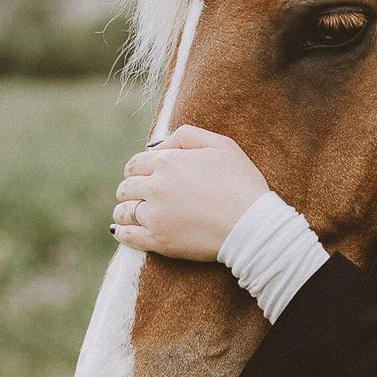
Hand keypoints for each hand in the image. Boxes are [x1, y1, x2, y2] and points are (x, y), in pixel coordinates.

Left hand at [112, 124, 269, 260]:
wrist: (253, 224)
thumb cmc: (242, 183)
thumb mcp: (222, 145)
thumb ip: (186, 136)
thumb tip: (157, 145)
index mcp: (167, 162)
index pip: (134, 165)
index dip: (136, 171)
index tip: (142, 178)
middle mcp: (156, 186)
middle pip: (126, 188)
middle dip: (130, 191)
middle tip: (139, 197)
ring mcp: (156, 215)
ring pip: (123, 212)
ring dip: (124, 212)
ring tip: (131, 216)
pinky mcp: (159, 241)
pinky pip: (128, 237)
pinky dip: (123, 234)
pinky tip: (124, 233)